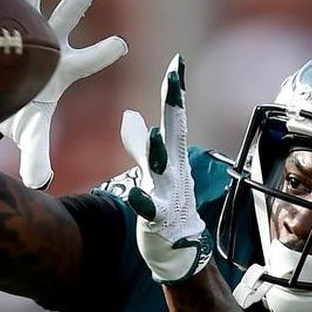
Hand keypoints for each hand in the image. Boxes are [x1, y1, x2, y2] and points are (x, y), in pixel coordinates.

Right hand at [0, 0, 127, 189]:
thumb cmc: (15, 116)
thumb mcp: (30, 133)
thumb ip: (38, 154)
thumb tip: (42, 182)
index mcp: (61, 69)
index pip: (88, 60)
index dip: (104, 51)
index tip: (122, 43)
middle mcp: (46, 46)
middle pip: (65, 18)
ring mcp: (22, 34)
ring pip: (28, 2)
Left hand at [119, 55, 212, 284]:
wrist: (182, 249)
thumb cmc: (169, 207)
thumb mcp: (155, 172)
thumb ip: (140, 144)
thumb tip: (129, 115)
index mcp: (173, 157)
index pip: (174, 119)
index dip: (174, 92)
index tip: (177, 62)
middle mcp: (175, 170)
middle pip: (175, 133)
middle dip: (174, 106)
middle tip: (174, 79)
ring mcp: (170, 194)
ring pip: (164, 169)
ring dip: (159, 151)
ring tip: (154, 132)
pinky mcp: (160, 218)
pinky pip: (150, 208)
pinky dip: (143, 201)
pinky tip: (133, 193)